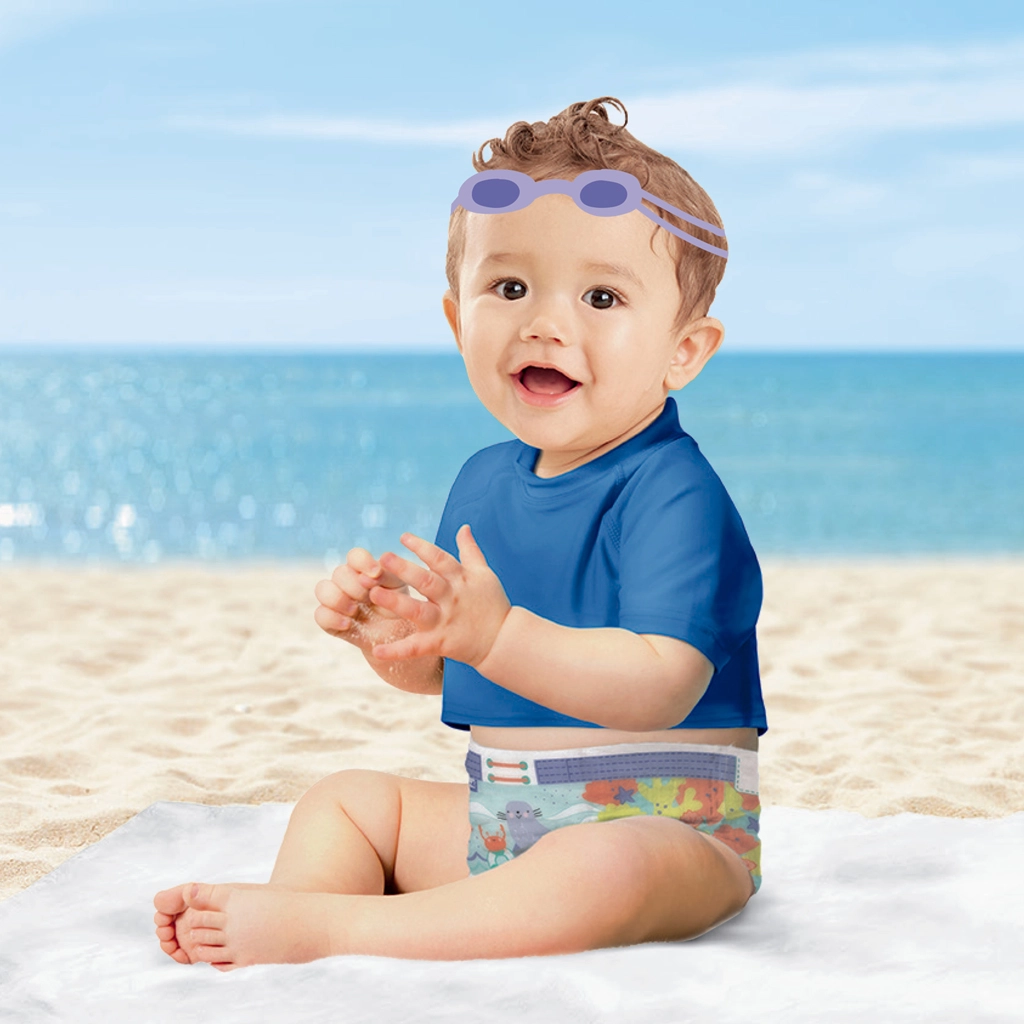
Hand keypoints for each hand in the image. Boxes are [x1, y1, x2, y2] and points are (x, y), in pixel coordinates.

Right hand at [314, 546, 417, 656]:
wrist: (397, 638)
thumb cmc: (400, 609)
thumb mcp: (401, 590)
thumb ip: (388, 576)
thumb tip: (369, 574)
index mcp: (365, 570)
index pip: (355, 556)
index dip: (362, 562)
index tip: (376, 575)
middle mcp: (347, 581)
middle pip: (339, 572)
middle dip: (355, 587)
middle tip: (369, 599)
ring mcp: (336, 599)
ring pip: (322, 588)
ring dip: (338, 599)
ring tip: (354, 611)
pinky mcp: (329, 620)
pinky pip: (319, 614)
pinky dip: (332, 618)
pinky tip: (347, 624)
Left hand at [366, 524, 510, 668]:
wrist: (503, 639)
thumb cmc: (493, 603)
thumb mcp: (484, 573)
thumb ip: (470, 550)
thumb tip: (463, 527)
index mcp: (461, 579)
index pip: (439, 559)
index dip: (422, 547)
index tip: (403, 537)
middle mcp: (451, 598)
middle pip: (426, 581)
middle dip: (404, 569)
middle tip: (383, 557)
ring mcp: (445, 621)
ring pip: (417, 611)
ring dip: (395, 603)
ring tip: (373, 593)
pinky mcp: (440, 643)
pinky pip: (416, 648)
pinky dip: (397, 650)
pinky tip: (377, 651)